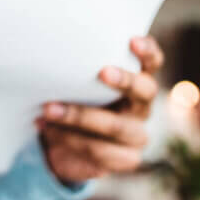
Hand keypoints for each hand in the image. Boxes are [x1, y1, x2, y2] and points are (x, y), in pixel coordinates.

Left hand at [36, 36, 163, 182]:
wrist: (65, 148)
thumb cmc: (73, 103)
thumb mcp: (76, 85)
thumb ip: (78, 72)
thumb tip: (50, 54)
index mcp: (136, 82)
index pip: (153, 63)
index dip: (147, 52)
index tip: (132, 41)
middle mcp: (142, 107)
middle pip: (145, 91)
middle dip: (124, 81)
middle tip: (102, 72)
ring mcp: (137, 135)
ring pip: (115, 125)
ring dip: (78, 116)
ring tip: (48, 109)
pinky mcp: (126, 159)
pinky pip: (99, 150)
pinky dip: (69, 138)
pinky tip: (47, 129)